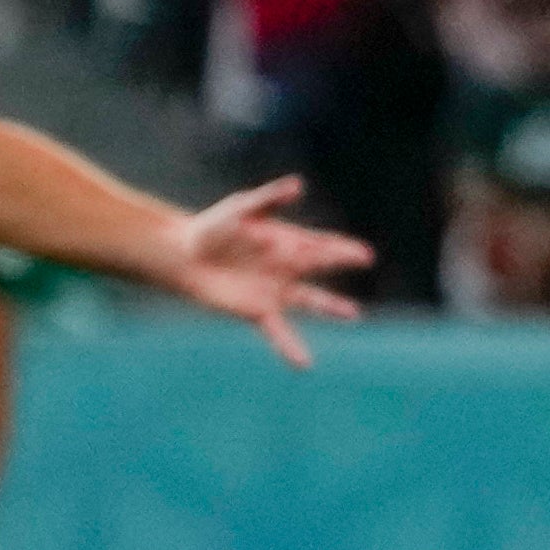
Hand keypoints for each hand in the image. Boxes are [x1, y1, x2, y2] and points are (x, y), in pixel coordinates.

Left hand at [162, 178, 370, 365]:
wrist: (184, 256)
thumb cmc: (212, 227)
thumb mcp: (241, 208)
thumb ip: (269, 199)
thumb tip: (298, 185)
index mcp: (286, 241)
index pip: (321, 244)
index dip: (343, 248)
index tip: (364, 254)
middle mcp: (286, 266)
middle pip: (320, 266)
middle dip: (341, 261)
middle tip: (365, 259)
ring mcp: (275, 291)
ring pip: (310, 300)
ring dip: (331, 307)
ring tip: (352, 313)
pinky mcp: (258, 311)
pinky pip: (279, 332)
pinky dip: (291, 348)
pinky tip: (304, 364)